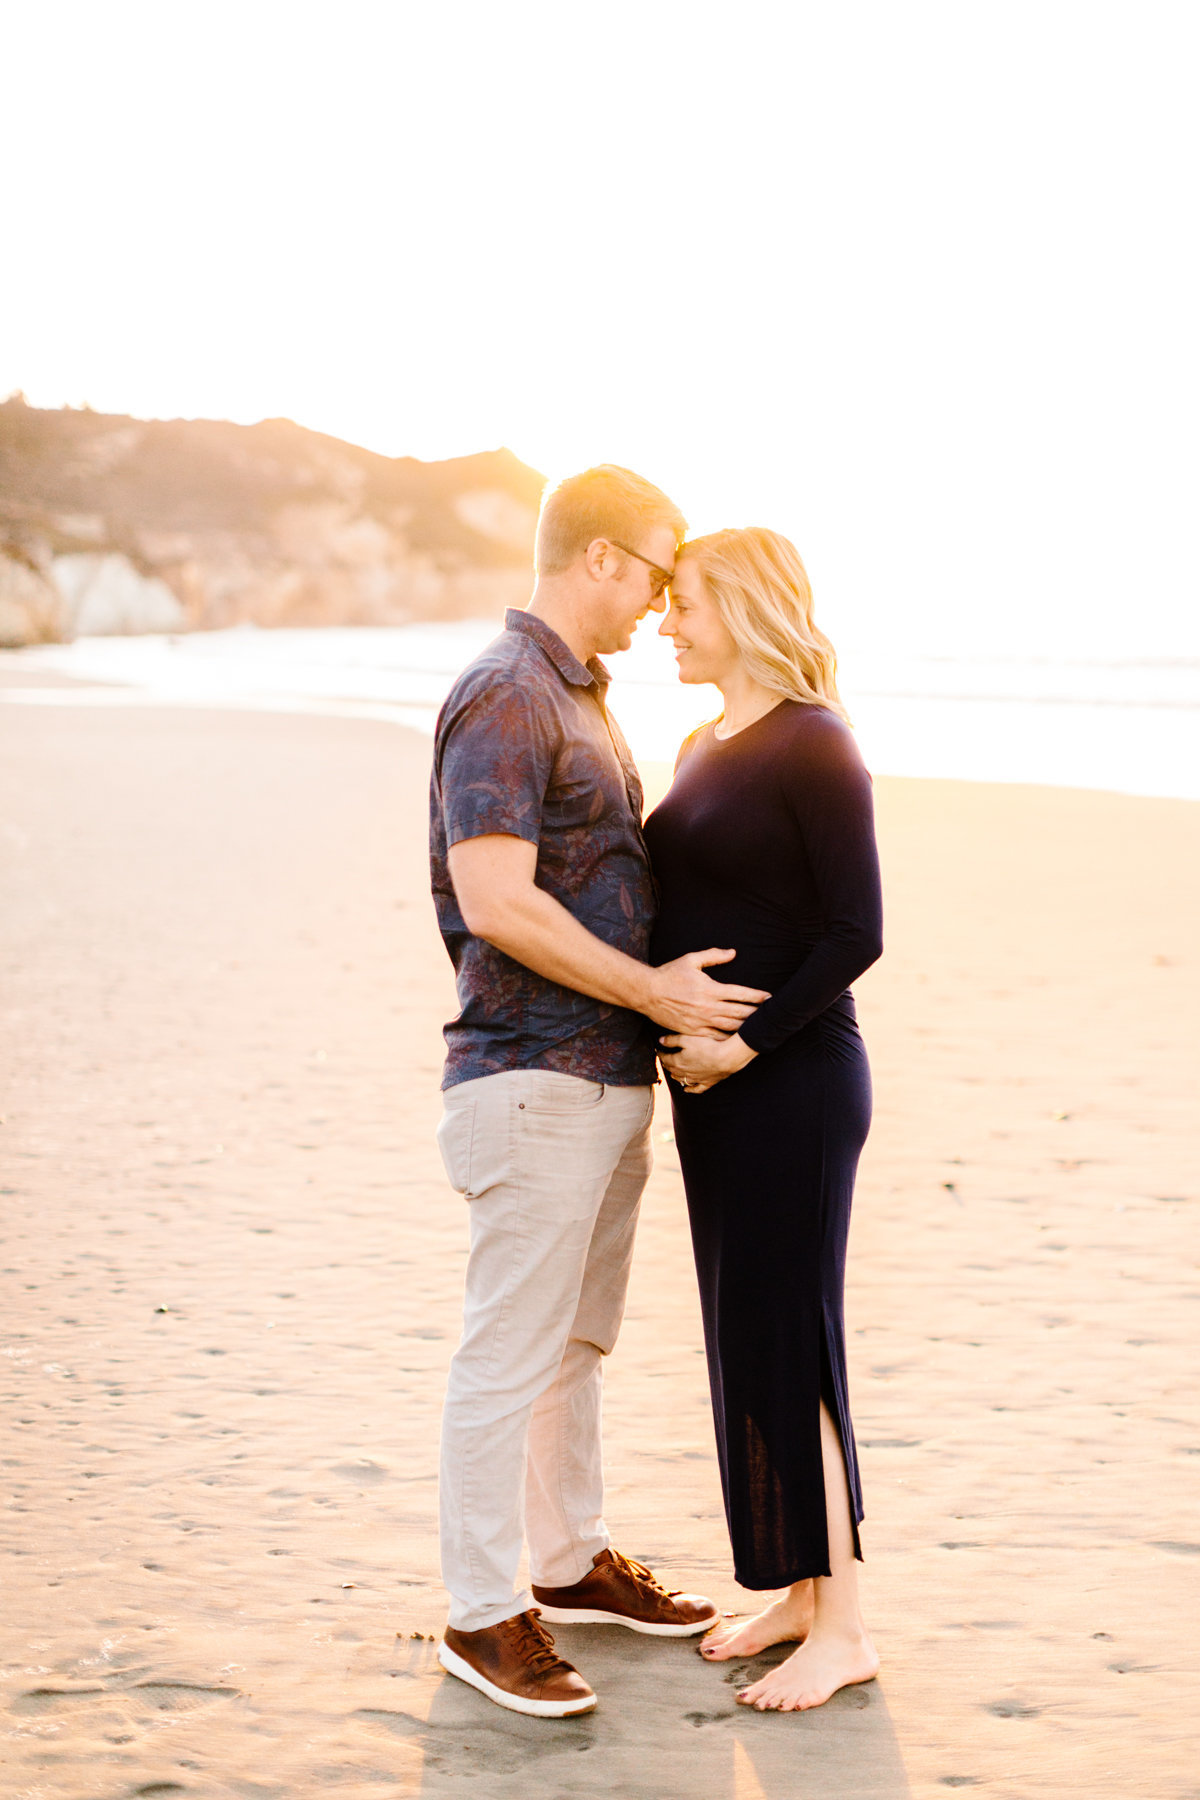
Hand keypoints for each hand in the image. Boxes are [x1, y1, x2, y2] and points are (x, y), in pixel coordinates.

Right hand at [643, 949, 768, 1034]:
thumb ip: (713, 955)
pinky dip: (728, 1040)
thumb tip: (733, 953)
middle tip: (771, 1016)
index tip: (770, 998)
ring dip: (746, 1029)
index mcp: (710, 989)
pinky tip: (737, 1040)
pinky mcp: (693, 1031)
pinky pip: (715, 1038)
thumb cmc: (669, 974)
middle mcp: (708, 1007)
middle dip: (757, 1015)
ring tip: (759, 1029)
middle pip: (740, 1013)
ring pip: (730, 1028)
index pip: (740, 994)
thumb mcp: (691, 960)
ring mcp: (701, 1022)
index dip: (757, 996)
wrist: (647, 993)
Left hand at [658, 1031, 756, 1094]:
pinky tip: (686, 1089)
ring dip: (675, 1075)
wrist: (725, 1058)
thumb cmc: (706, 1046)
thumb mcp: (687, 1039)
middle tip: (665, 1059)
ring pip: (681, 1079)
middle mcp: (684, 1072)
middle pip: (671, 1069)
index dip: (661, 1054)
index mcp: (678, 1061)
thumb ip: (672, 1040)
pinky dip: (690, 1089)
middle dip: (667, 1064)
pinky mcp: (707, 1083)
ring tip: (672, 1071)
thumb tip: (660, 1041)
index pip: (665, 1058)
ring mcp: (696, 1079)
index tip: (658, 1050)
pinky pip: (695, 1089)